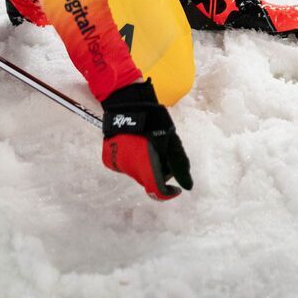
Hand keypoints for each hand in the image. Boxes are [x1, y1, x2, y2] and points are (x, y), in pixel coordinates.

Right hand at [100, 80, 192, 200]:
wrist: (127, 104)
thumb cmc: (154, 120)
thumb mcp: (171, 141)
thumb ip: (179, 164)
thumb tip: (188, 187)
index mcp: (146, 165)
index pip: (157, 191)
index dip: (168, 193)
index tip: (175, 189)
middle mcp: (131, 169)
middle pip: (148, 180)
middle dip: (158, 172)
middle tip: (162, 152)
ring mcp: (118, 164)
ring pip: (137, 172)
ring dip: (145, 165)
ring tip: (148, 145)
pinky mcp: (110, 159)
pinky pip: (126, 166)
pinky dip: (133, 160)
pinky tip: (136, 144)